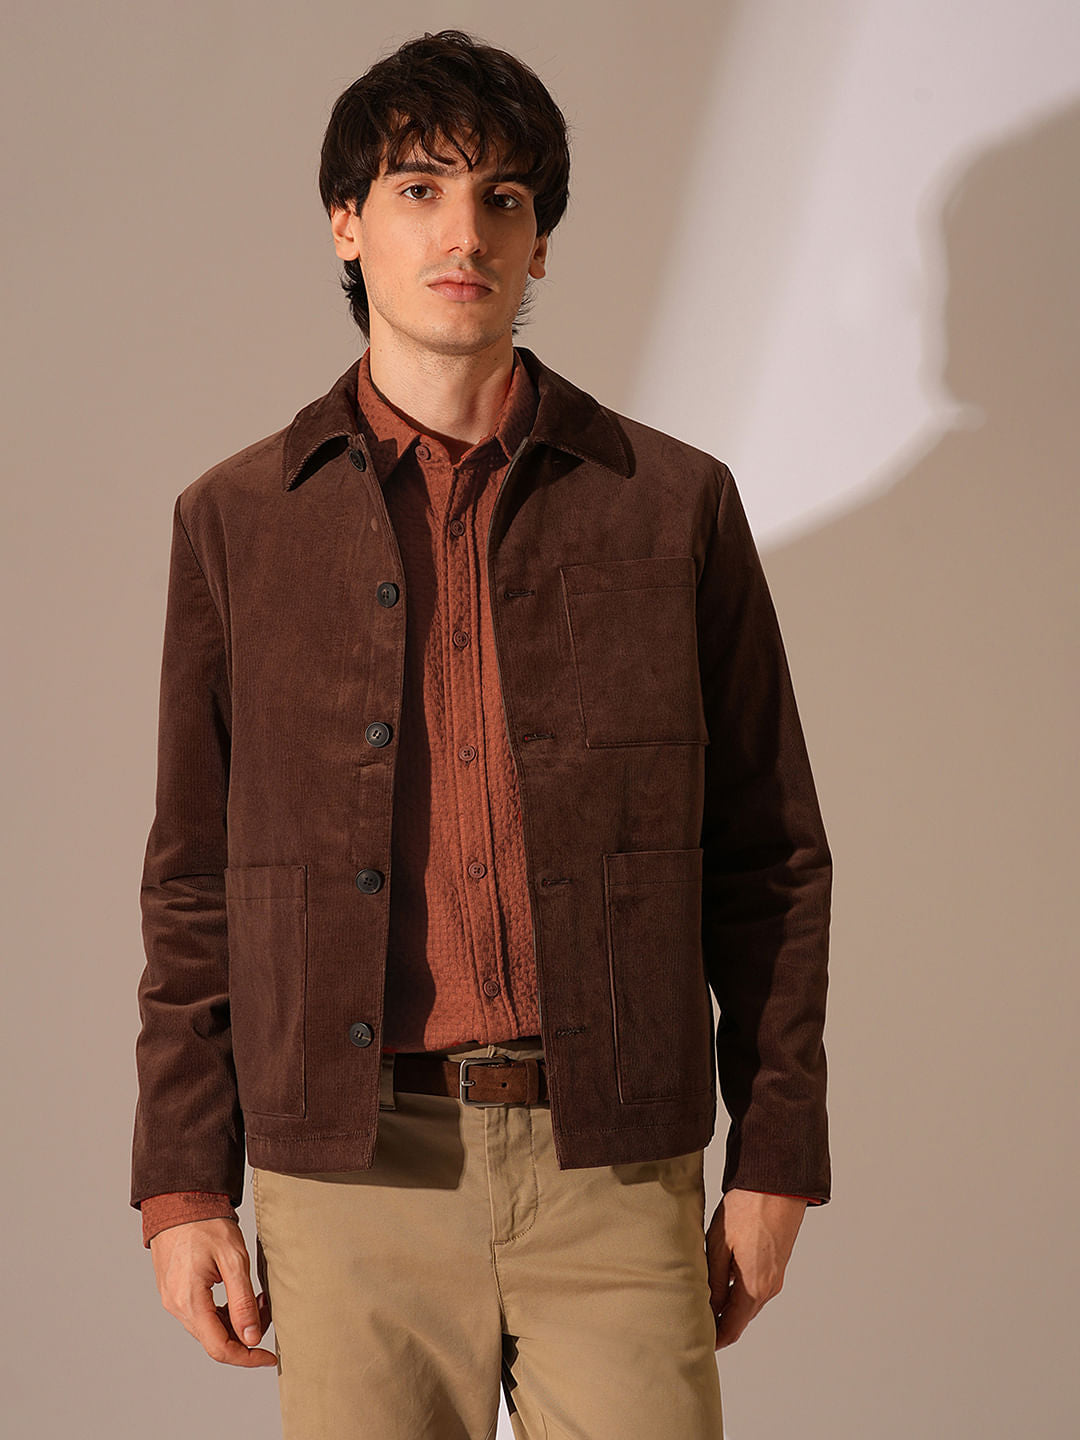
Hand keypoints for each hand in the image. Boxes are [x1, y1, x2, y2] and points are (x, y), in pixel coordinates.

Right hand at [149, 1217, 275, 1366]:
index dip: (247, 1357)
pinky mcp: (175, 1291)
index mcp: (189, 1301)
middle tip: (267, 1309)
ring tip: (257, 1298)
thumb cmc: (206, 1224)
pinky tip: (239, 1294)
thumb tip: (251, 1338)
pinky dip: (223, 1312)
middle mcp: (177, 1306)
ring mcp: (173, 1299)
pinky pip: (201, 1314)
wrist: (179, 1200)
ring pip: (209, 1328)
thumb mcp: (233, 1259)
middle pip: (215, 1340)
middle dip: (246, 1334)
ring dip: (235, 1322)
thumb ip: (241, 1301)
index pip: (219, 1348)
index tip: (269, 1357)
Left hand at [705, 1189, 806, 1349]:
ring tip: (704, 1303)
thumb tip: (709, 1308)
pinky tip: (722, 1282)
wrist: (778, 1184)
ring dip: (729, 1308)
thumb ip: (714, 1281)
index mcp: (753, 1288)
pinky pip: (756, 1288)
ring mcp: (776, 1276)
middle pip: (741, 1318)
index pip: (732, 1328)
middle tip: (694, 1323)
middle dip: (719, 1324)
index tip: (696, 1341)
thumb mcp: (719, 1244)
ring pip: (749, 1303)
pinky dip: (739, 1293)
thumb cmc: (746, 1209)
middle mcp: (769, 1288)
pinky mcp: (777, 1264)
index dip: (714, 1339)